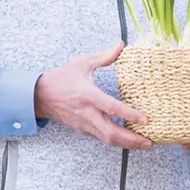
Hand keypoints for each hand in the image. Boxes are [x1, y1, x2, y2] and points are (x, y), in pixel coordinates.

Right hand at [34, 42, 153, 149]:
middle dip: (132, 139)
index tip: (145, 119)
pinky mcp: (83, 130)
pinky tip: (128, 141)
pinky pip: (101, 139)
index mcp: (88, 95)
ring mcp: (84, 124)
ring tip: (144, 144)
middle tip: (149, 142)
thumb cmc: (62, 78)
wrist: (40, 96)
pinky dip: (116, 142)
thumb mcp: (83, 63)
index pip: (112, 108)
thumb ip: (104, 56)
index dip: (129, 115)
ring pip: (107, 139)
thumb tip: (121, 45)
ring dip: (127, 144)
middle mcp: (87, 113)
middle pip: (111, 132)